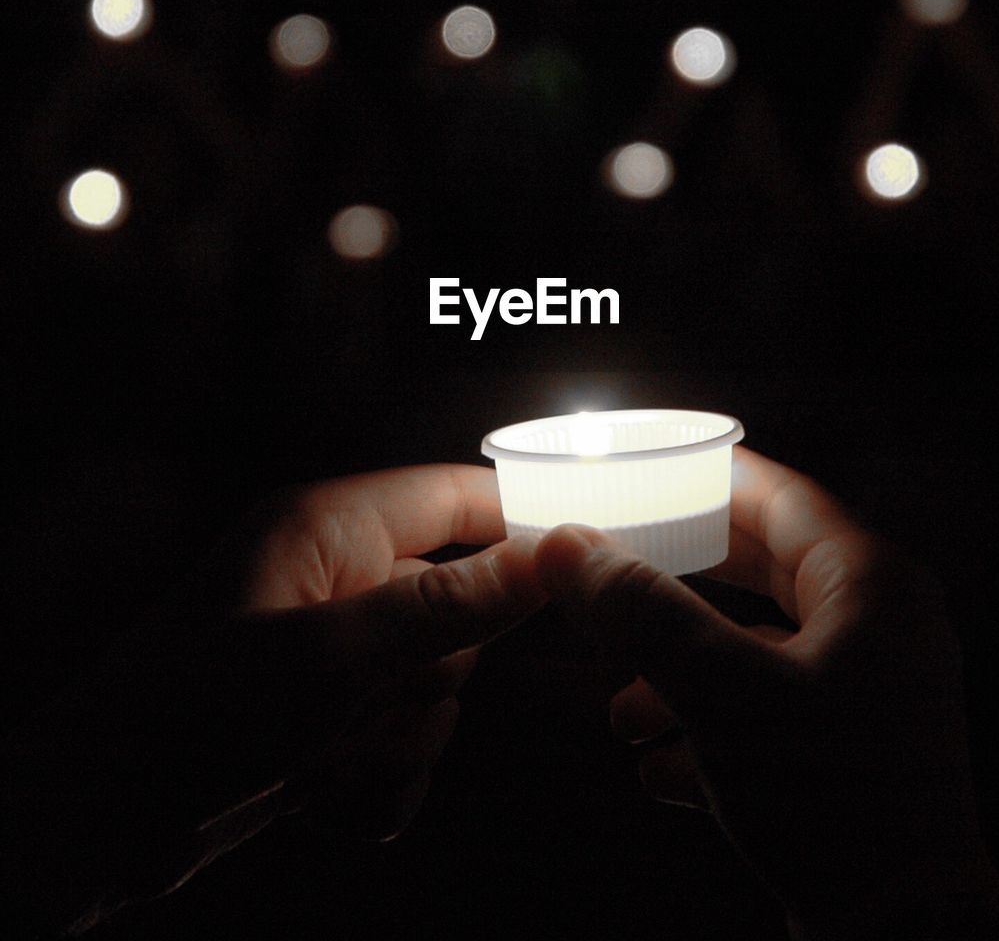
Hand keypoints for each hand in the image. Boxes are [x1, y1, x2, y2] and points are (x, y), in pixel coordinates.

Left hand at [3, 464, 542, 934]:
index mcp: (331, 528)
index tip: (583, 565)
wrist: (95, 822)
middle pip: (457, 613)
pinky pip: (400, 744)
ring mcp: (331, 654)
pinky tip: (319, 795)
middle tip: (381, 702)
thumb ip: (451, 607)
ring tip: (330, 760)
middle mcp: (336, 581)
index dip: (521, 522)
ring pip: (432, 691)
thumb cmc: (196, 714)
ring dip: (397, 741)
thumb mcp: (335, 655)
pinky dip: (374, 782)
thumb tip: (551, 555)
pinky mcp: (326, 718)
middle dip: (430, 679)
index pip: (455, 496)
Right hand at [534, 447, 998, 938]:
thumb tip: (563, 544)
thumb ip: (641, 612)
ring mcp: (868, 694)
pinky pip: (769, 717)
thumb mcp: (723, 693)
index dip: (703, 479)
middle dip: (678, 584)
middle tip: (614, 569)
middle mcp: (877, 627)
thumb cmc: (831, 799)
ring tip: (621, 708)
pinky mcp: (852, 755)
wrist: (901, 939)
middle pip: (760, 572)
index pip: (777, 496)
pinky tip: (658, 769)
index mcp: (869, 584)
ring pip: (756, 652)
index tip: (642, 472)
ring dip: (682, 672)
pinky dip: (711, 731)